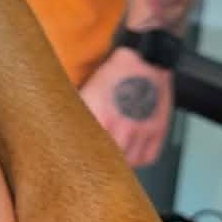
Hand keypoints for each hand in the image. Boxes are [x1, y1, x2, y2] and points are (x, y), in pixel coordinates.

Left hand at [80, 46, 173, 168]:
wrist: (147, 58)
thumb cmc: (116, 72)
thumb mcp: (89, 90)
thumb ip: (79, 111)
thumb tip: (64, 128)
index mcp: (98, 114)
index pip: (85, 147)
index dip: (81, 157)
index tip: (76, 161)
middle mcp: (120, 124)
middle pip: (107, 159)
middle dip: (100, 162)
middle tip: (95, 163)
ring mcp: (140, 129)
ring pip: (128, 162)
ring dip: (120, 163)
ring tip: (113, 159)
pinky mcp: (157, 130)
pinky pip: (147, 157)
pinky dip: (139, 160)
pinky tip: (131, 156)